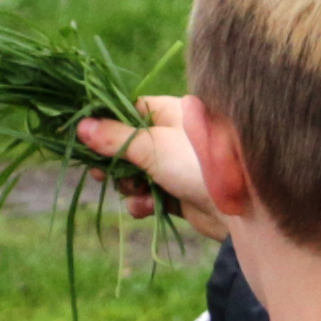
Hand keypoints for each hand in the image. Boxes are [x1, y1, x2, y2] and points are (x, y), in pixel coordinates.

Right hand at [78, 96, 227, 241]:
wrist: (240, 208)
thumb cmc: (196, 164)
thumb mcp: (150, 146)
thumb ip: (113, 137)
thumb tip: (81, 126)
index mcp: (170, 112)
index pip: (129, 112)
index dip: (106, 126)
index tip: (85, 140)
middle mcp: (173, 136)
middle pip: (129, 145)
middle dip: (116, 162)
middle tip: (100, 173)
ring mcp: (176, 165)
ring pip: (137, 173)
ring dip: (130, 185)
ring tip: (135, 191)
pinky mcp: (180, 192)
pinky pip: (150, 194)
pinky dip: (145, 201)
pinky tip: (147, 207)